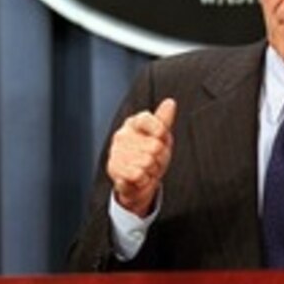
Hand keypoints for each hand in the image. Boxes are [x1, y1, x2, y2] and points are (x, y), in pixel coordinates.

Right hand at [106, 98, 176, 216]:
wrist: (138, 181)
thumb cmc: (150, 155)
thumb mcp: (161, 137)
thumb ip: (164, 120)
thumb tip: (170, 102)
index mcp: (133, 123)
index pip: (147, 119)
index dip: (159, 131)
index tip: (160, 137)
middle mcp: (122, 135)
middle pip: (155, 146)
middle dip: (159, 158)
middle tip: (154, 160)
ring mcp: (116, 152)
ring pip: (147, 163)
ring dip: (151, 171)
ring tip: (146, 169)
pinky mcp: (113, 169)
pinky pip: (138, 175)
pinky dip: (143, 181)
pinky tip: (138, 178)